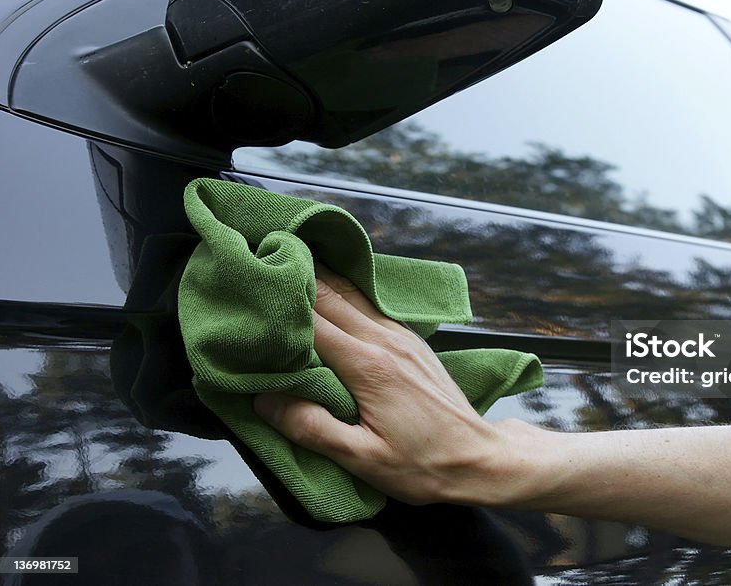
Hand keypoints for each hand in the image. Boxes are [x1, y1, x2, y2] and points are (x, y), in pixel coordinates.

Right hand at [252, 263, 519, 505]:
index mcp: (368, 366)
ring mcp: (402, 338)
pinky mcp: (412, 343)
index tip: (251, 291)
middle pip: (332, 296)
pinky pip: (371, 305)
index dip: (280, 305)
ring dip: (321, 279)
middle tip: (261, 266)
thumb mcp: (362, 459)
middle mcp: (385, 341)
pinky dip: (345, 293)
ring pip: (353, 293)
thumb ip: (312, 428)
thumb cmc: (423, 464)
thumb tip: (266, 400)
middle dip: (296, 279)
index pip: (313, 322)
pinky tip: (331, 292)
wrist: (478, 458)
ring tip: (289, 265)